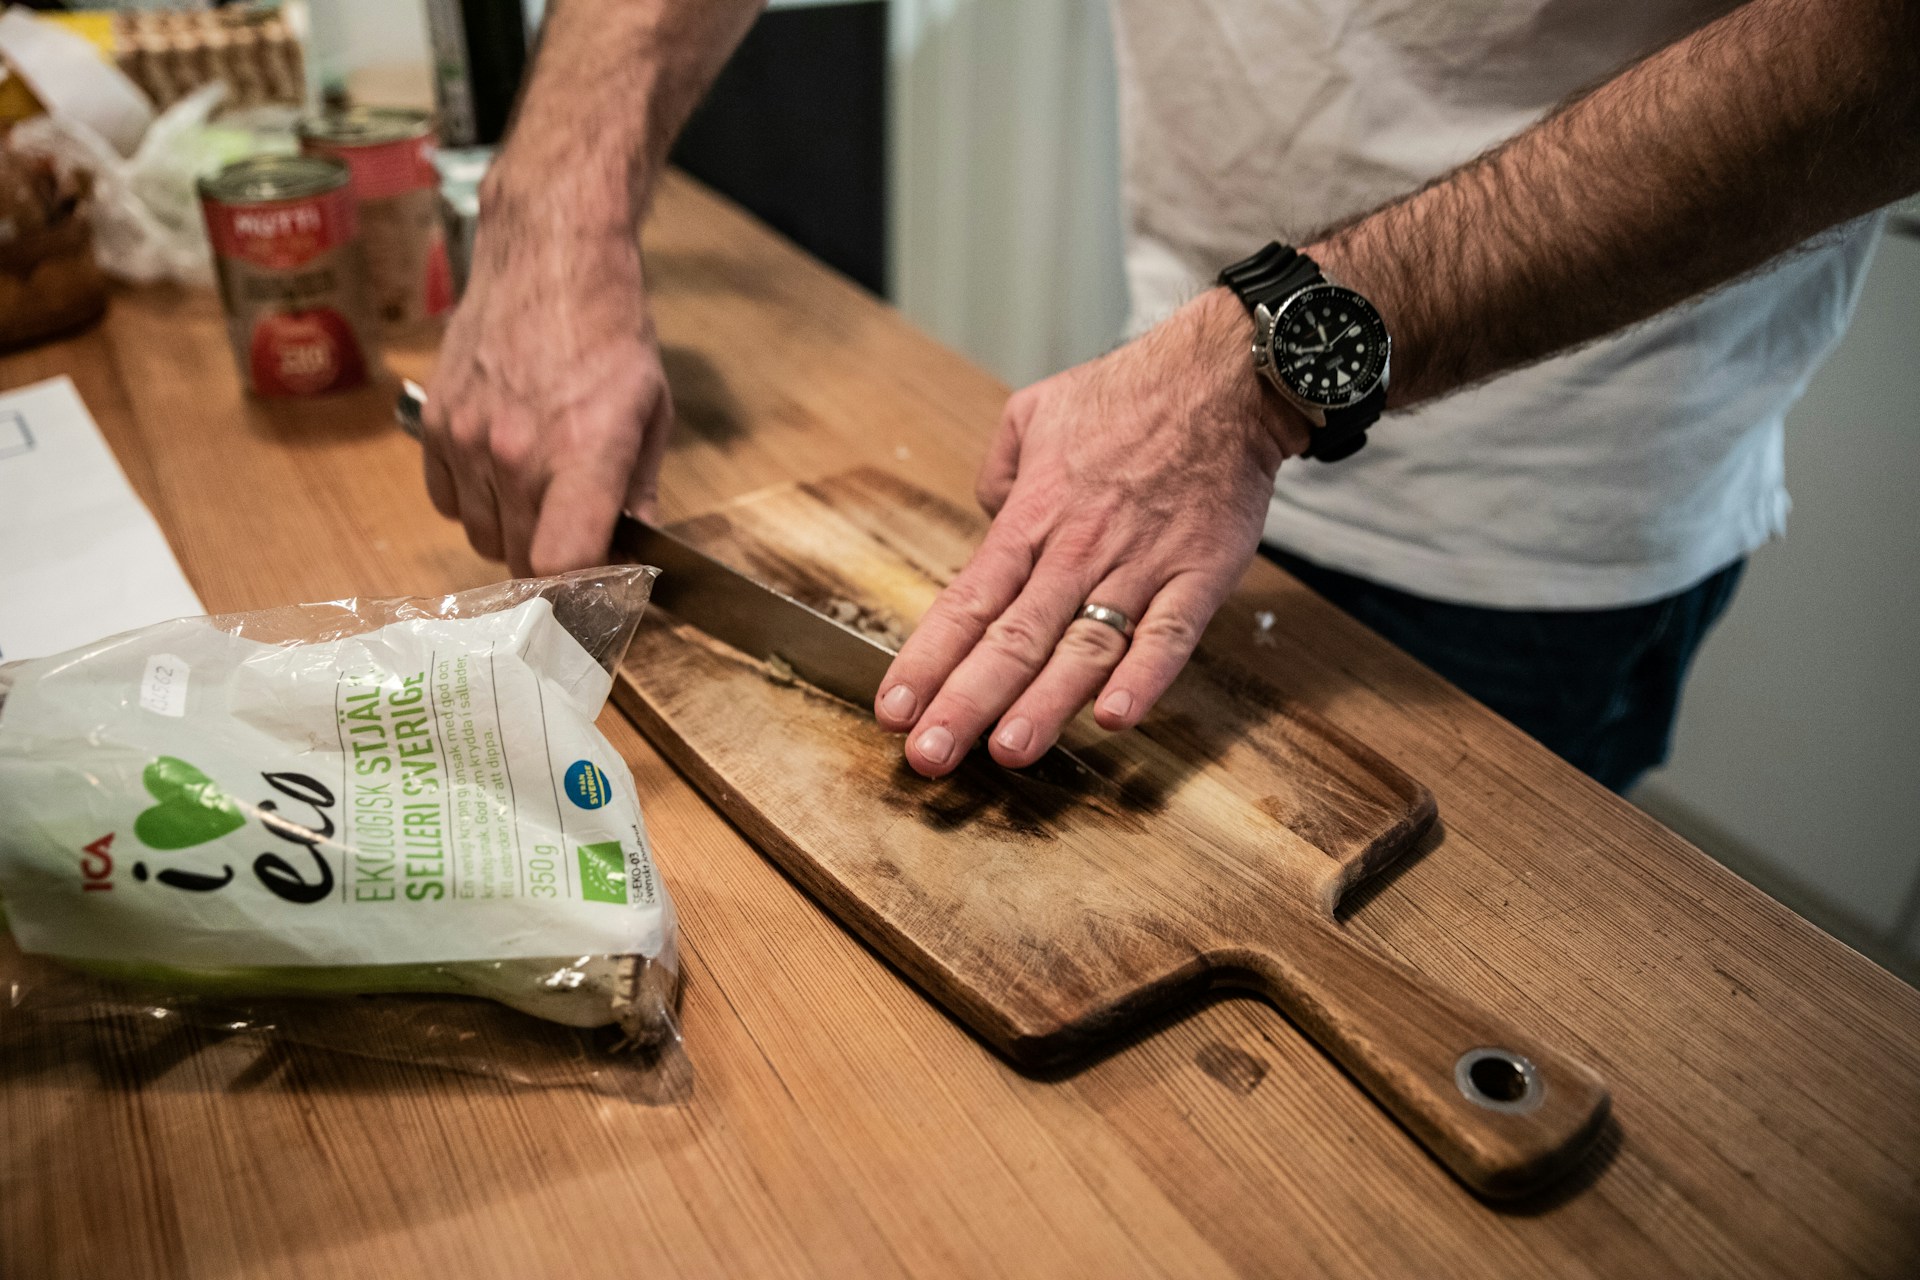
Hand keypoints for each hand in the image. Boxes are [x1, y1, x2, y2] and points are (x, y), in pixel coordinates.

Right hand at [423, 171, 671, 577]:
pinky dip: (473, 503)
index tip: (593, 591)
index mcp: (582, 453)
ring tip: (541, 492)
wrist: (548, 258)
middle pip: (523, 563)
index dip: (576, 592)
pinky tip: (502, 471)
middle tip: (576, 541)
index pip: (559, 564)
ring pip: (483, 538)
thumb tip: (639, 553)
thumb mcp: (650, 412)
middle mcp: (517, 453)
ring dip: (512, 533)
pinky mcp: (435, 425)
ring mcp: (467, 440)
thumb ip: (642, 492)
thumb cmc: (609, 332)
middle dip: (552, 567)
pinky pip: (447, 503)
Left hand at [873, 288, 1312, 776]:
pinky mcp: (1200, 576)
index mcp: (1032, 518)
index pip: (967, 602)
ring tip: (1009, 753)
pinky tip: (1115, 718)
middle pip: (1012, 640)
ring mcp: (1140, 567)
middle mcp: (1077, 552)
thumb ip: (999, 473)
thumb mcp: (1032, 412)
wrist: (1222, 376)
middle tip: (930, 757)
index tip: (894, 711)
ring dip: (1045, 704)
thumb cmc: (1127, 394)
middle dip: (965, 703)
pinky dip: (1144, 678)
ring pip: (1084, 648)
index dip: (927, 661)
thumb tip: (988, 518)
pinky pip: (1170, 635)